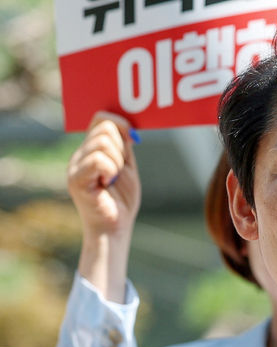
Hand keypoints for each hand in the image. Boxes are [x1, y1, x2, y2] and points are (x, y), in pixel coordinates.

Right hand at [67, 111, 140, 240]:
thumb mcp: (127, 167)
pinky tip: (107, 184)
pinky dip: (111, 170)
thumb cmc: (121, 201)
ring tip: (112, 180)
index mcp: (91, 149)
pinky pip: (99, 160)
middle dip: (121, 148)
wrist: (114, 228)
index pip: (100, 118)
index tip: (132, 140)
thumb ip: (125, 146)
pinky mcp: (75, 178)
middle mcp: (80, 154)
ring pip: (104, 142)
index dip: (119, 123)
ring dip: (118, 162)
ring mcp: (75, 165)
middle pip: (105, 127)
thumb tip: (127, 126)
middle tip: (119, 171)